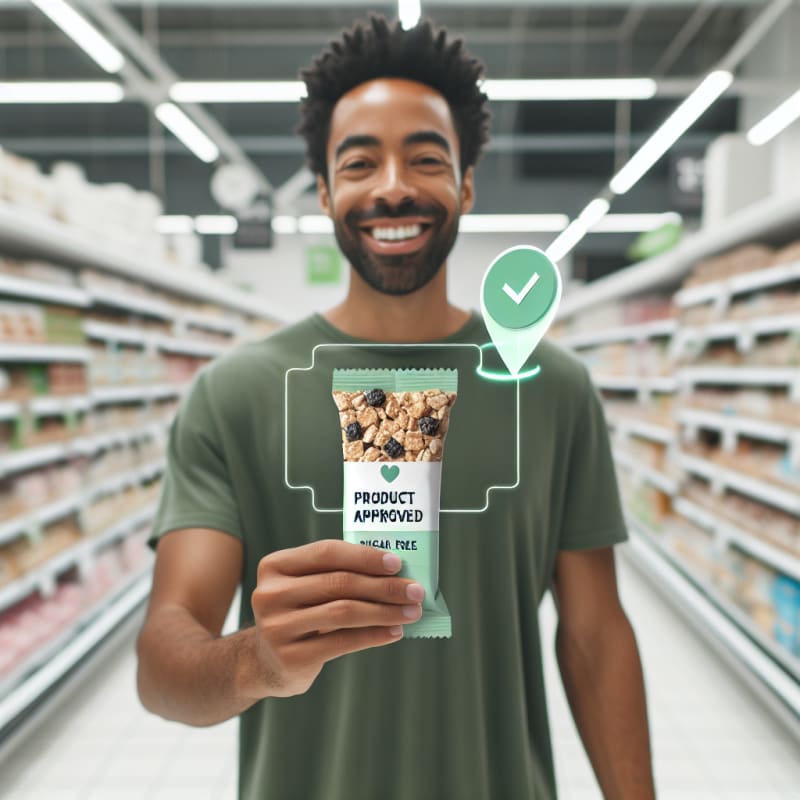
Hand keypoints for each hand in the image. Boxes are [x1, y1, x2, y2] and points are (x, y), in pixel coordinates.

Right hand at [250, 539, 423, 696]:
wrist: (265, 662)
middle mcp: (270, 594)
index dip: (364, 556)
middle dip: (384, 586)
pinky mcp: (290, 657)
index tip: (396, 563)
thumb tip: (394, 572)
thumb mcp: (305, 586)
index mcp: (275, 566)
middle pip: (339, 583)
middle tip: (415, 590)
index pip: (326, 552)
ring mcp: (277, 627)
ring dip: (385, 611)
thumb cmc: (298, 613)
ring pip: (344, 612)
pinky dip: (374, 635)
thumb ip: (336, 573)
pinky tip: (394, 632)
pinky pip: (343, 642)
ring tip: (411, 612)